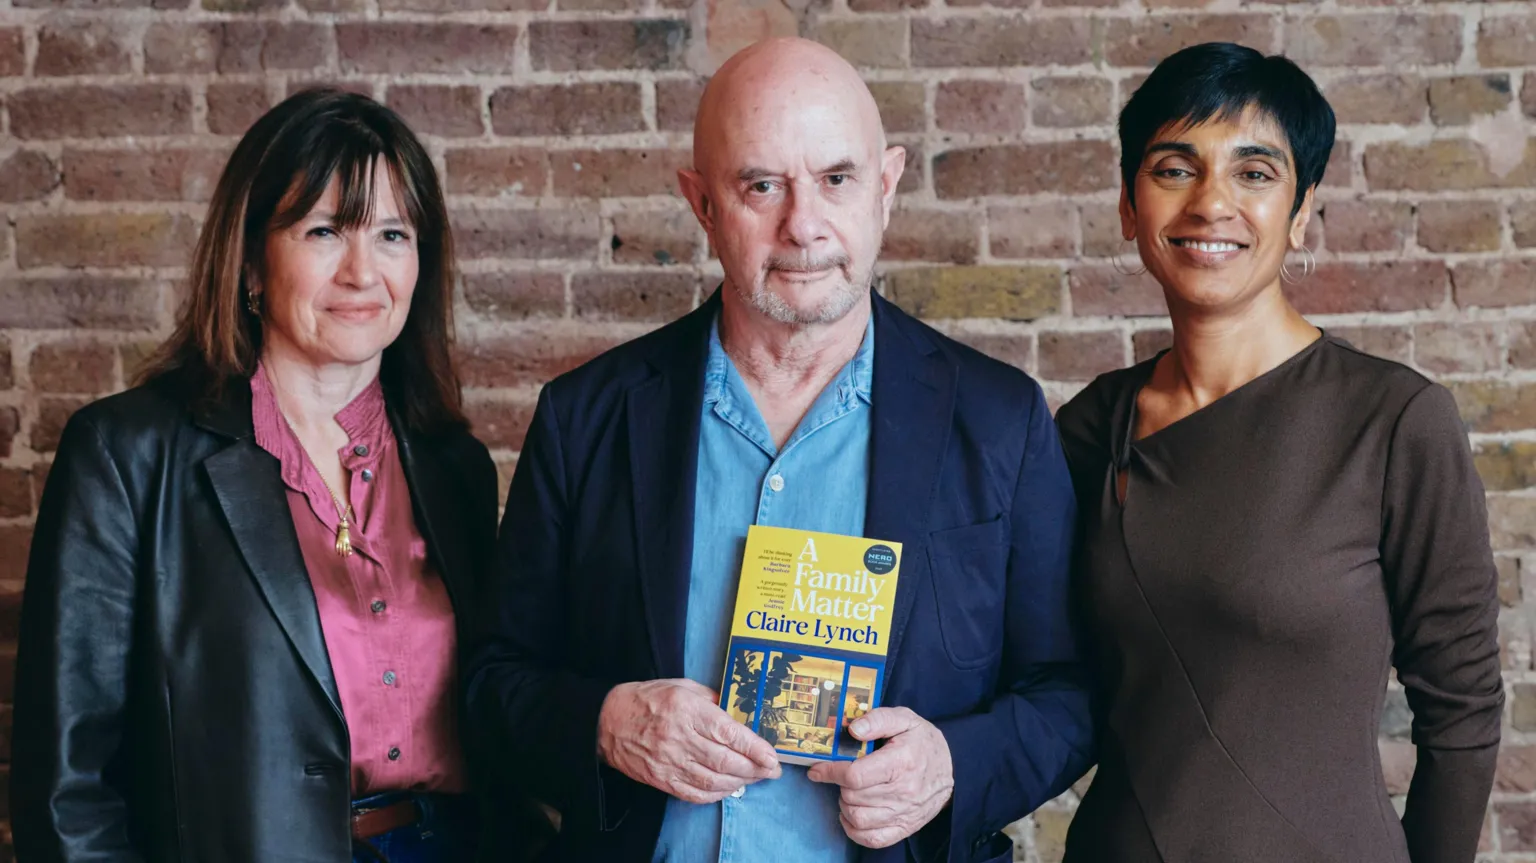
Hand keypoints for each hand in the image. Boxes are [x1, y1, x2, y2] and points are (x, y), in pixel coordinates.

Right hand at [597, 678, 780, 803]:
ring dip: (740, 783)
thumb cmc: (648, 699)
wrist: (607, 721)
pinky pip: (695, 794)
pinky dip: (717, 795)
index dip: (755, 748)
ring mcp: (670, 763)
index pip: (729, 733)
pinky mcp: (662, 780)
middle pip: (726, 761)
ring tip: (755, 778)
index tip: (772, 756)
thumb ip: (713, 699)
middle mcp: (680, 738)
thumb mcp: (683, 686)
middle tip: (772, 770)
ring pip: (714, 781)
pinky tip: (729, 788)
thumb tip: (739, 713)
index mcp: (687, 710)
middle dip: (755, 769)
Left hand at [807, 706, 953, 847]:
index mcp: (901, 762)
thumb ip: (878, 719)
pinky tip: (852, 814)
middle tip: (843, 774)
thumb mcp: (904, 719)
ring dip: (845, 805)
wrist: (952, 768)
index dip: (831, 771)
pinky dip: (854, 829)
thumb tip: (853, 729)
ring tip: (850, 791)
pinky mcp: (904, 828)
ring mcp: (904, 813)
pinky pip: (871, 839)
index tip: (818, 768)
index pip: (855, 775)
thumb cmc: (923, 742)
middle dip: (840, 784)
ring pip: (858, 818)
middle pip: (853, 796)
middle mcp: (903, 791)